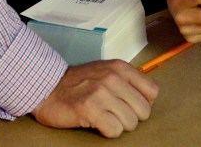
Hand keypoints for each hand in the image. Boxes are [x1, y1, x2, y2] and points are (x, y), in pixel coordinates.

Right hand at [32, 60, 157, 137]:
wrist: (48, 88)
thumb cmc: (78, 83)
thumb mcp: (106, 71)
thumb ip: (127, 81)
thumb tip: (148, 99)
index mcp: (120, 68)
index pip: (152, 92)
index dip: (143, 103)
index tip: (129, 105)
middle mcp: (113, 78)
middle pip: (144, 111)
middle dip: (131, 117)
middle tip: (114, 113)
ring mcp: (101, 93)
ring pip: (131, 123)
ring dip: (118, 125)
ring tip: (104, 117)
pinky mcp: (90, 109)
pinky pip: (114, 130)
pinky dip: (107, 131)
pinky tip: (97, 123)